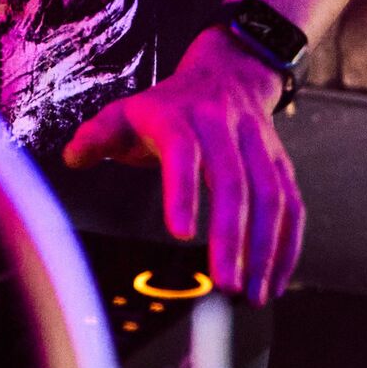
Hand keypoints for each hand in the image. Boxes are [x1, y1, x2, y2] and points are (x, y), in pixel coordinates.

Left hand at [61, 28, 304, 304]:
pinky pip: (292, 204)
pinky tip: (273, 281)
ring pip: (271, 195)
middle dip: (233, 236)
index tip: (180, 233)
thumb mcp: (128, 112)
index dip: (183, 191)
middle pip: (234, 180)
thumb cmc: (170, 106)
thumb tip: (73, 156)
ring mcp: (257, 144)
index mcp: (181, 117)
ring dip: (265, 248)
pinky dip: (288, 245)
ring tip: (251, 295)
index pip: (183, 152)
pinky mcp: (280, 162)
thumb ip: (98, 136)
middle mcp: (224, 127)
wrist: (228, 72)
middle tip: (225, 285)